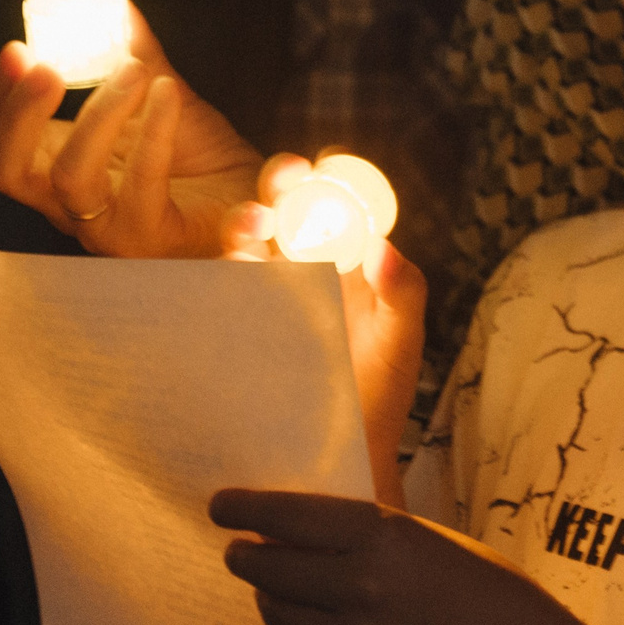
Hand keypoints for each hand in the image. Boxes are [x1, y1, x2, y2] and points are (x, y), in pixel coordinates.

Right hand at [0, 12, 265, 257]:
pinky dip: (153, 133)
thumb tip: (112, 1)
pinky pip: (140, 187)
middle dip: (18, 113)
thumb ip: (133, 52)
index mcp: (58, 162)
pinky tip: (170, 93)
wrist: (261, 200)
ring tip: (134, 71)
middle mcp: (70, 202)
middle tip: (46, 66)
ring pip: (70, 178)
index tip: (17, 49)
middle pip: (5, 170)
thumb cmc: (200, 155)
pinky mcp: (152, 237)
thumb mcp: (162, 92)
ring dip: (96, 114)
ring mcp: (107, 227)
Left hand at [212, 489, 602, 624]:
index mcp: (382, 538)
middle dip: (246, 555)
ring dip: (271, 596)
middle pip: (268, 568)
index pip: (287, 516)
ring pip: (278, 615)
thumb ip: (362, 536)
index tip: (220, 506)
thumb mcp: (425, 540)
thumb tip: (291, 531)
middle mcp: (360, 590)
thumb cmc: (487, 589)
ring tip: (281, 586)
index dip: (245, 508)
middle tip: (240, 549)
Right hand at [254, 154, 430, 483]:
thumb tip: (386, 246)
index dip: (329, 178)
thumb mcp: (402, 343)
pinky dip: (220, 273)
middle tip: (288, 178)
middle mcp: (304, 271)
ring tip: (253, 223)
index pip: (335, 205)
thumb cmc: (378, 398)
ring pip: (247, 244)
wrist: (342, 460)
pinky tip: (226, 267)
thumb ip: (403, 292)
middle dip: (280, 185)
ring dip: (244, 223)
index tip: (325, 163)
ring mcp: (268, 299)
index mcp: (347, 264)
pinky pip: (223, 293)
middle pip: (285, 211)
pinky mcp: (240, 329)